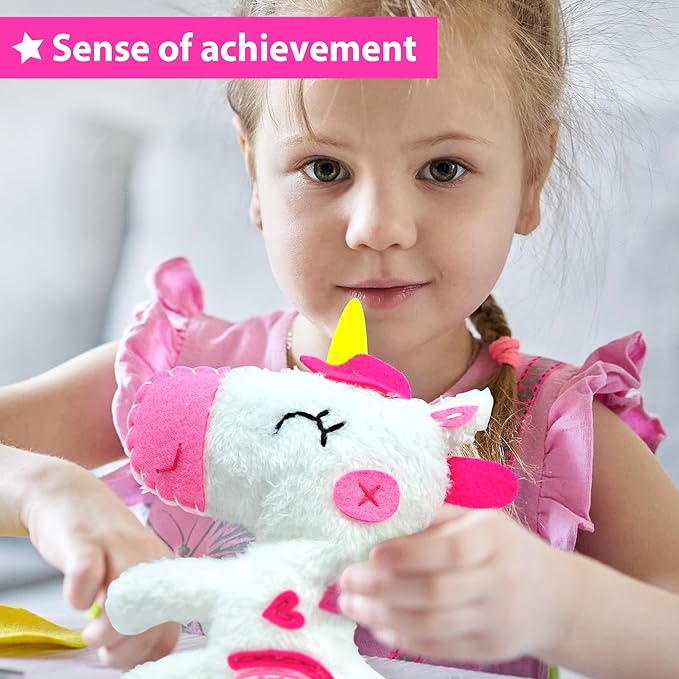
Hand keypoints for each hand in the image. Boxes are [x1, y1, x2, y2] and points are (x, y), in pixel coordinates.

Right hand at [21, 456, 179, 668]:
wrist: (69, 495)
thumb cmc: (99, 545)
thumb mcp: (127, 577)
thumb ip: (139, 611)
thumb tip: (144, 653)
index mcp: (161, 570)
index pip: (169, 627)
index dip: (145, 651)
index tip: (124, 655)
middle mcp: (146, 557)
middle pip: (151, 619)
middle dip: (126, 648)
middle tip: (104, 648)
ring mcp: (116, 545)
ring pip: (126, 599)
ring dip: (107, 629)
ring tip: (91, 633)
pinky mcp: (84, 539)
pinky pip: (86, 574)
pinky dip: (79, 596)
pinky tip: (77, 598)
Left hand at [337, 504, 573, 663]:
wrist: (554, 596)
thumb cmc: (501, 547)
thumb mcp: (479, 519)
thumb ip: (436, 516)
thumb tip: (381, 512)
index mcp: (493, 539)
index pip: (451, 550)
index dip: (409, 554)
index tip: (372, 554)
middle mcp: (498, 581)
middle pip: (436, 592)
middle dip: (383, 588)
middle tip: (344, 580)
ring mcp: (495, 620)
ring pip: (433, 625)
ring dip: (384, 615)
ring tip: (350, 603)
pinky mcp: (490, 649)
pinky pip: (440, 648)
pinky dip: (403, 638)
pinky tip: (376, 625)